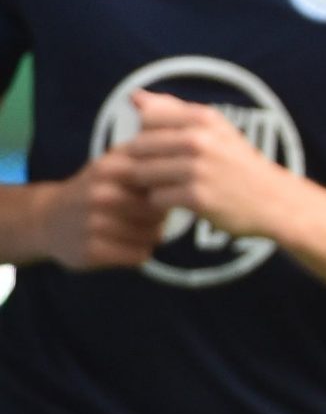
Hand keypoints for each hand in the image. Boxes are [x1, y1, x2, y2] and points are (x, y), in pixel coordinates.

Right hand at [30, 148, 166, 269]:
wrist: (47, 218)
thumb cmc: (95, 188)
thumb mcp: (115, 163)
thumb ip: (149, 158)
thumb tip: (189, 167)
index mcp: (110, 168)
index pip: (162, 182)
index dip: (168, 189)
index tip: (163, 193)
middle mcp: (100, 195)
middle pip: (160, 211)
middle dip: (160, 215)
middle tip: (147, 215)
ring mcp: (93, 224)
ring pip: (153, 235)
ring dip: (150, 235)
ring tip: (134, 228)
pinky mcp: (91, 251)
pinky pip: (139, 255)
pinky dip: (138, 251)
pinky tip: (124, 244)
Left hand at [120, 89, 295, 240]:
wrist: (273, 201)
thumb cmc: (236, 163)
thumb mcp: (214, 129)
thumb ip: (172, 110)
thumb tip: (134, 96)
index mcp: (204, 118)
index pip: (147, 119)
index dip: (149, 135)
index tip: (166, 149)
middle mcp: (201, 140)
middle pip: (140, 147)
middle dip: (144, 161)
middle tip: (163, 173)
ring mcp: (198, 169)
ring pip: (143, 173)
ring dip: (151, 183)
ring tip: (171, 186)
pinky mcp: (196, 198)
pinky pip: (156, 198)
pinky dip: (163, 203)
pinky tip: (180, 201)